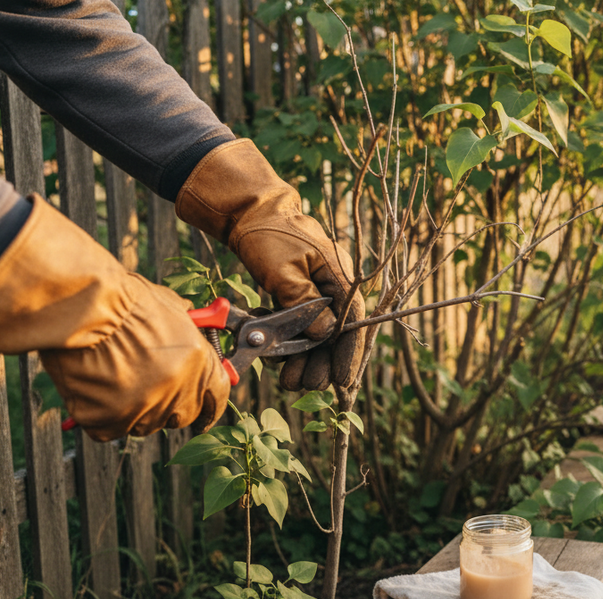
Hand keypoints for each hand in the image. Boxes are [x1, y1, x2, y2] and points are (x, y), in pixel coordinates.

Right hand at [40, 276, 229, 439]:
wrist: (84, 310)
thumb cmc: (123, 301)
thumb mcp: (167, 307)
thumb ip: (184, 328)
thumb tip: (192, 327)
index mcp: (200, 363)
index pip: (218, 396)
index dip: (210, 404)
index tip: (204, 411)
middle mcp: (178, 391)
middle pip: (181, 415)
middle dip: (167, 405)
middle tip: (146, 387)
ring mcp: (144, 410)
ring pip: (143, 424)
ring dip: (132, 409)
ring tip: (111, 377)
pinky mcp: (109, 423)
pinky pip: (108, 428)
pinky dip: (99, 415)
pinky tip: (92, 387)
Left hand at [176, 139, 364, 389]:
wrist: (248, 209)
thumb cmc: (268, 233)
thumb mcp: (285, 269)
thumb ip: (305, 304)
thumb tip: (324, 335)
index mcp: (341, 276)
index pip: (354, 323)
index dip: (349, 355)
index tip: (342, 381)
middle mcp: (334, 286)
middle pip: (338, 335)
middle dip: (323, 364)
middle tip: (307, 385)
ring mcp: (318, 292)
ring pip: (319, 335)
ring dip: (305, 359)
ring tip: (290, 380)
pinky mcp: (299, 296)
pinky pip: (302, 327)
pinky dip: (292, 344)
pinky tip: (278, 358)